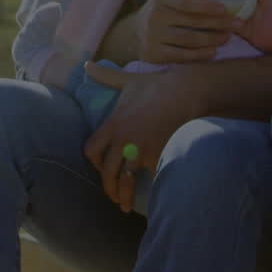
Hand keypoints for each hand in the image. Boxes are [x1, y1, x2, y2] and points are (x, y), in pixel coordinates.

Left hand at [82, 61, 196, 213]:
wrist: (184, 91)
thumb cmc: (156, 85)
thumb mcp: (128, 80)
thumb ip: (106, 76)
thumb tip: (87, 65)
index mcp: (112, 124)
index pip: (91, 150)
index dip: (93, 162)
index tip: (100, 168)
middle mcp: (123, 139)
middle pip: (108, 172)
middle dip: (109, 187)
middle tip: (113, 196)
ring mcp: (140, 149)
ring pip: (126, 180)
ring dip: (124, 196)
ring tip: (125, 206)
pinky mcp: (158, 155)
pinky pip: (151, 178)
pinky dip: (151, 189)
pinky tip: (152, 197)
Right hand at [133, 0, 238, 64]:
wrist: (134, 34)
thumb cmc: (161, 12)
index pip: (186, 2)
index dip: (207, 6)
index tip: (225, 9)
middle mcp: (155, 16)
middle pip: (192, 22)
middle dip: (218, 24)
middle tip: (237, 25)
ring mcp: (153, 37)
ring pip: (190, 40)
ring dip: (213, 39)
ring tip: (227, 37)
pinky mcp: (155, 54)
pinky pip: (182, 56)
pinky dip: (200, 54)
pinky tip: (213, 51)